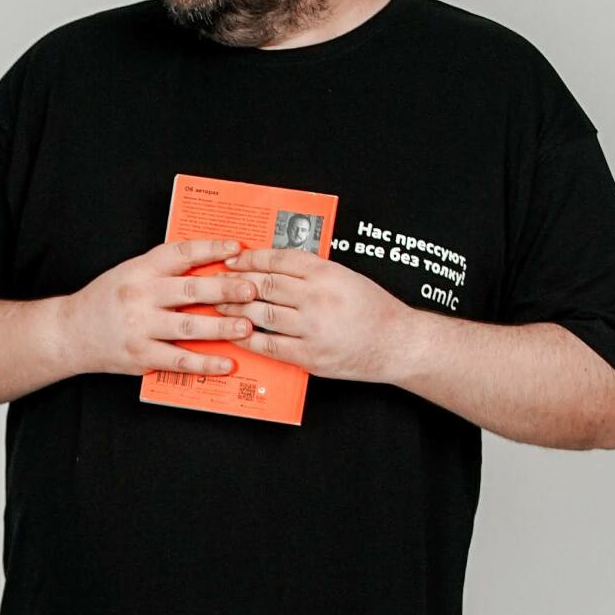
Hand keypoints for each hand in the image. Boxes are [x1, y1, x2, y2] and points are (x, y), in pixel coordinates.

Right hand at [60, 238, 261, 377]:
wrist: (70, 332)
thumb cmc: (106, 299)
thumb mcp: (130, 272)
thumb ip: (164, 269)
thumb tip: (212, 265)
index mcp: (140, 269)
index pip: (181, 254)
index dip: (211, 249)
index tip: (237, 248)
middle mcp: (140, 296)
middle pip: (191, 290)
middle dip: (226, 290)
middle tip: (252, 290)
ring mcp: (140, 327)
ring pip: (188, 327)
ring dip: (222, 327)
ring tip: (247, 327)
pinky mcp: (140, 355)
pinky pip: (178, 360)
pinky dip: (205, 362)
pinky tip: (226, 362)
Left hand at [233, 245, 414, 382]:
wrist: (396, 343)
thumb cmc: (373, 308)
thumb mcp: (345, 276)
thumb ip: (312, 270)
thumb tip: (273, 266)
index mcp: (326, 273)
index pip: (278, 260)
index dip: (251, 259)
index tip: (235, 260)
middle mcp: (317, 298)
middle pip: (264, 285)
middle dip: (236, 283)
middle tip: (218, 283)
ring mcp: (311, 329)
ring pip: (261, 315)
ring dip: (235, 310)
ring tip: (219, 306)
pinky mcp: (309, 355)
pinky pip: (268, 346)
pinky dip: (248, 339)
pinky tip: (236, 334)